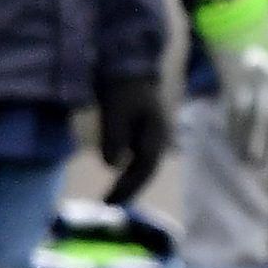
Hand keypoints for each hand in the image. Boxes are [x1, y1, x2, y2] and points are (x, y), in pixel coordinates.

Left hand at [95, 73, 169, 205]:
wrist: (128, 63)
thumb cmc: (122, 86)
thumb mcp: (115, 110)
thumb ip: (114, 137)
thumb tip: (112, 166)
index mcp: (155, 134)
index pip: (144, 168)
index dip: (128, 187)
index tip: (109, 201)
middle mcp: (159, 137)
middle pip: (147, 170)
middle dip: (130, 189)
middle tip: (109, 204)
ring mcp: (153, 134)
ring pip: (144, 165)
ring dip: (130, 181)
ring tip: (113, 195)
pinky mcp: (144, 131)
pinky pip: (139, 156)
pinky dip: (129, 169)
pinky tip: (118, 173)